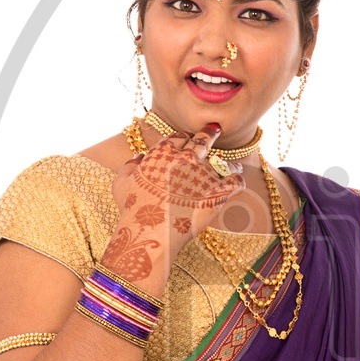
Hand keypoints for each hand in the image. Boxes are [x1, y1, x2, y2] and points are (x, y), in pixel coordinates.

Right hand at [101, 124, 244, 281]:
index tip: (187, 141)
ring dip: (226, 162)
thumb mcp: (121, 183)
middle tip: (215, 129)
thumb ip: (129, 166)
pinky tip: (237, 177)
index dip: (184, 139)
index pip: (179, 136)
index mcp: (163, 152)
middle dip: (209, 133)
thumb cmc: (133, 210)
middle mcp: (186, 158)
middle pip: (202, 140)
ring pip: (222, 161)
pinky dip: (238, 177)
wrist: (151, 231)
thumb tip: (138, 158)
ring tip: (231, 164)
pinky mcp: (218, 192)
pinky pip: (235, 180)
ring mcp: (204, 174)